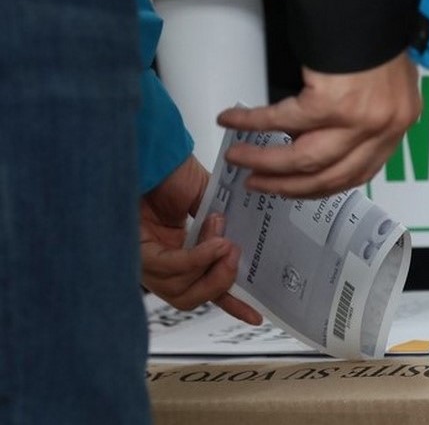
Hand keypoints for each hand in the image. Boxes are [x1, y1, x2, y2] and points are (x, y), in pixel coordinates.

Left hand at [140, 155, 261, 324]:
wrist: (154, 149)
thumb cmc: (173, 171)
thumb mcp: (209, 202)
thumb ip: (222, 230)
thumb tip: (239, 248)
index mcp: (178, 251)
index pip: (201, 287)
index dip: (229, 303)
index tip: (256, 315)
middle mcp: (159, 262)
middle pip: (189, 298)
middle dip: (221, 283)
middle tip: (236, 256)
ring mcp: (146, 261)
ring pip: (181, 291)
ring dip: (210, 268)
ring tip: (225, 243)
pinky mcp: (137, 253)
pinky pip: (172, 269)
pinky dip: (196, 259)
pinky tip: (213, 244)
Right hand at [217, 51, 420, 197]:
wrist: (371, 2)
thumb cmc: (376, 34)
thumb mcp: (386, 84)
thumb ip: (365, 116)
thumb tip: (329, 135)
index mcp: (396, 123)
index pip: (360, 172)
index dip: (324, 185)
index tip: (300, 189)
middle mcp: (382, 126)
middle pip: (329, 174)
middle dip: (288, 184)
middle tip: (261, 184)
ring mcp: (359, 119)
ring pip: (304, 158)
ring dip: (266, 163)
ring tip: (240, 159)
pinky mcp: (332, 102)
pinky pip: (282, 120)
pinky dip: (253, 122)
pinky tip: (234, 122)